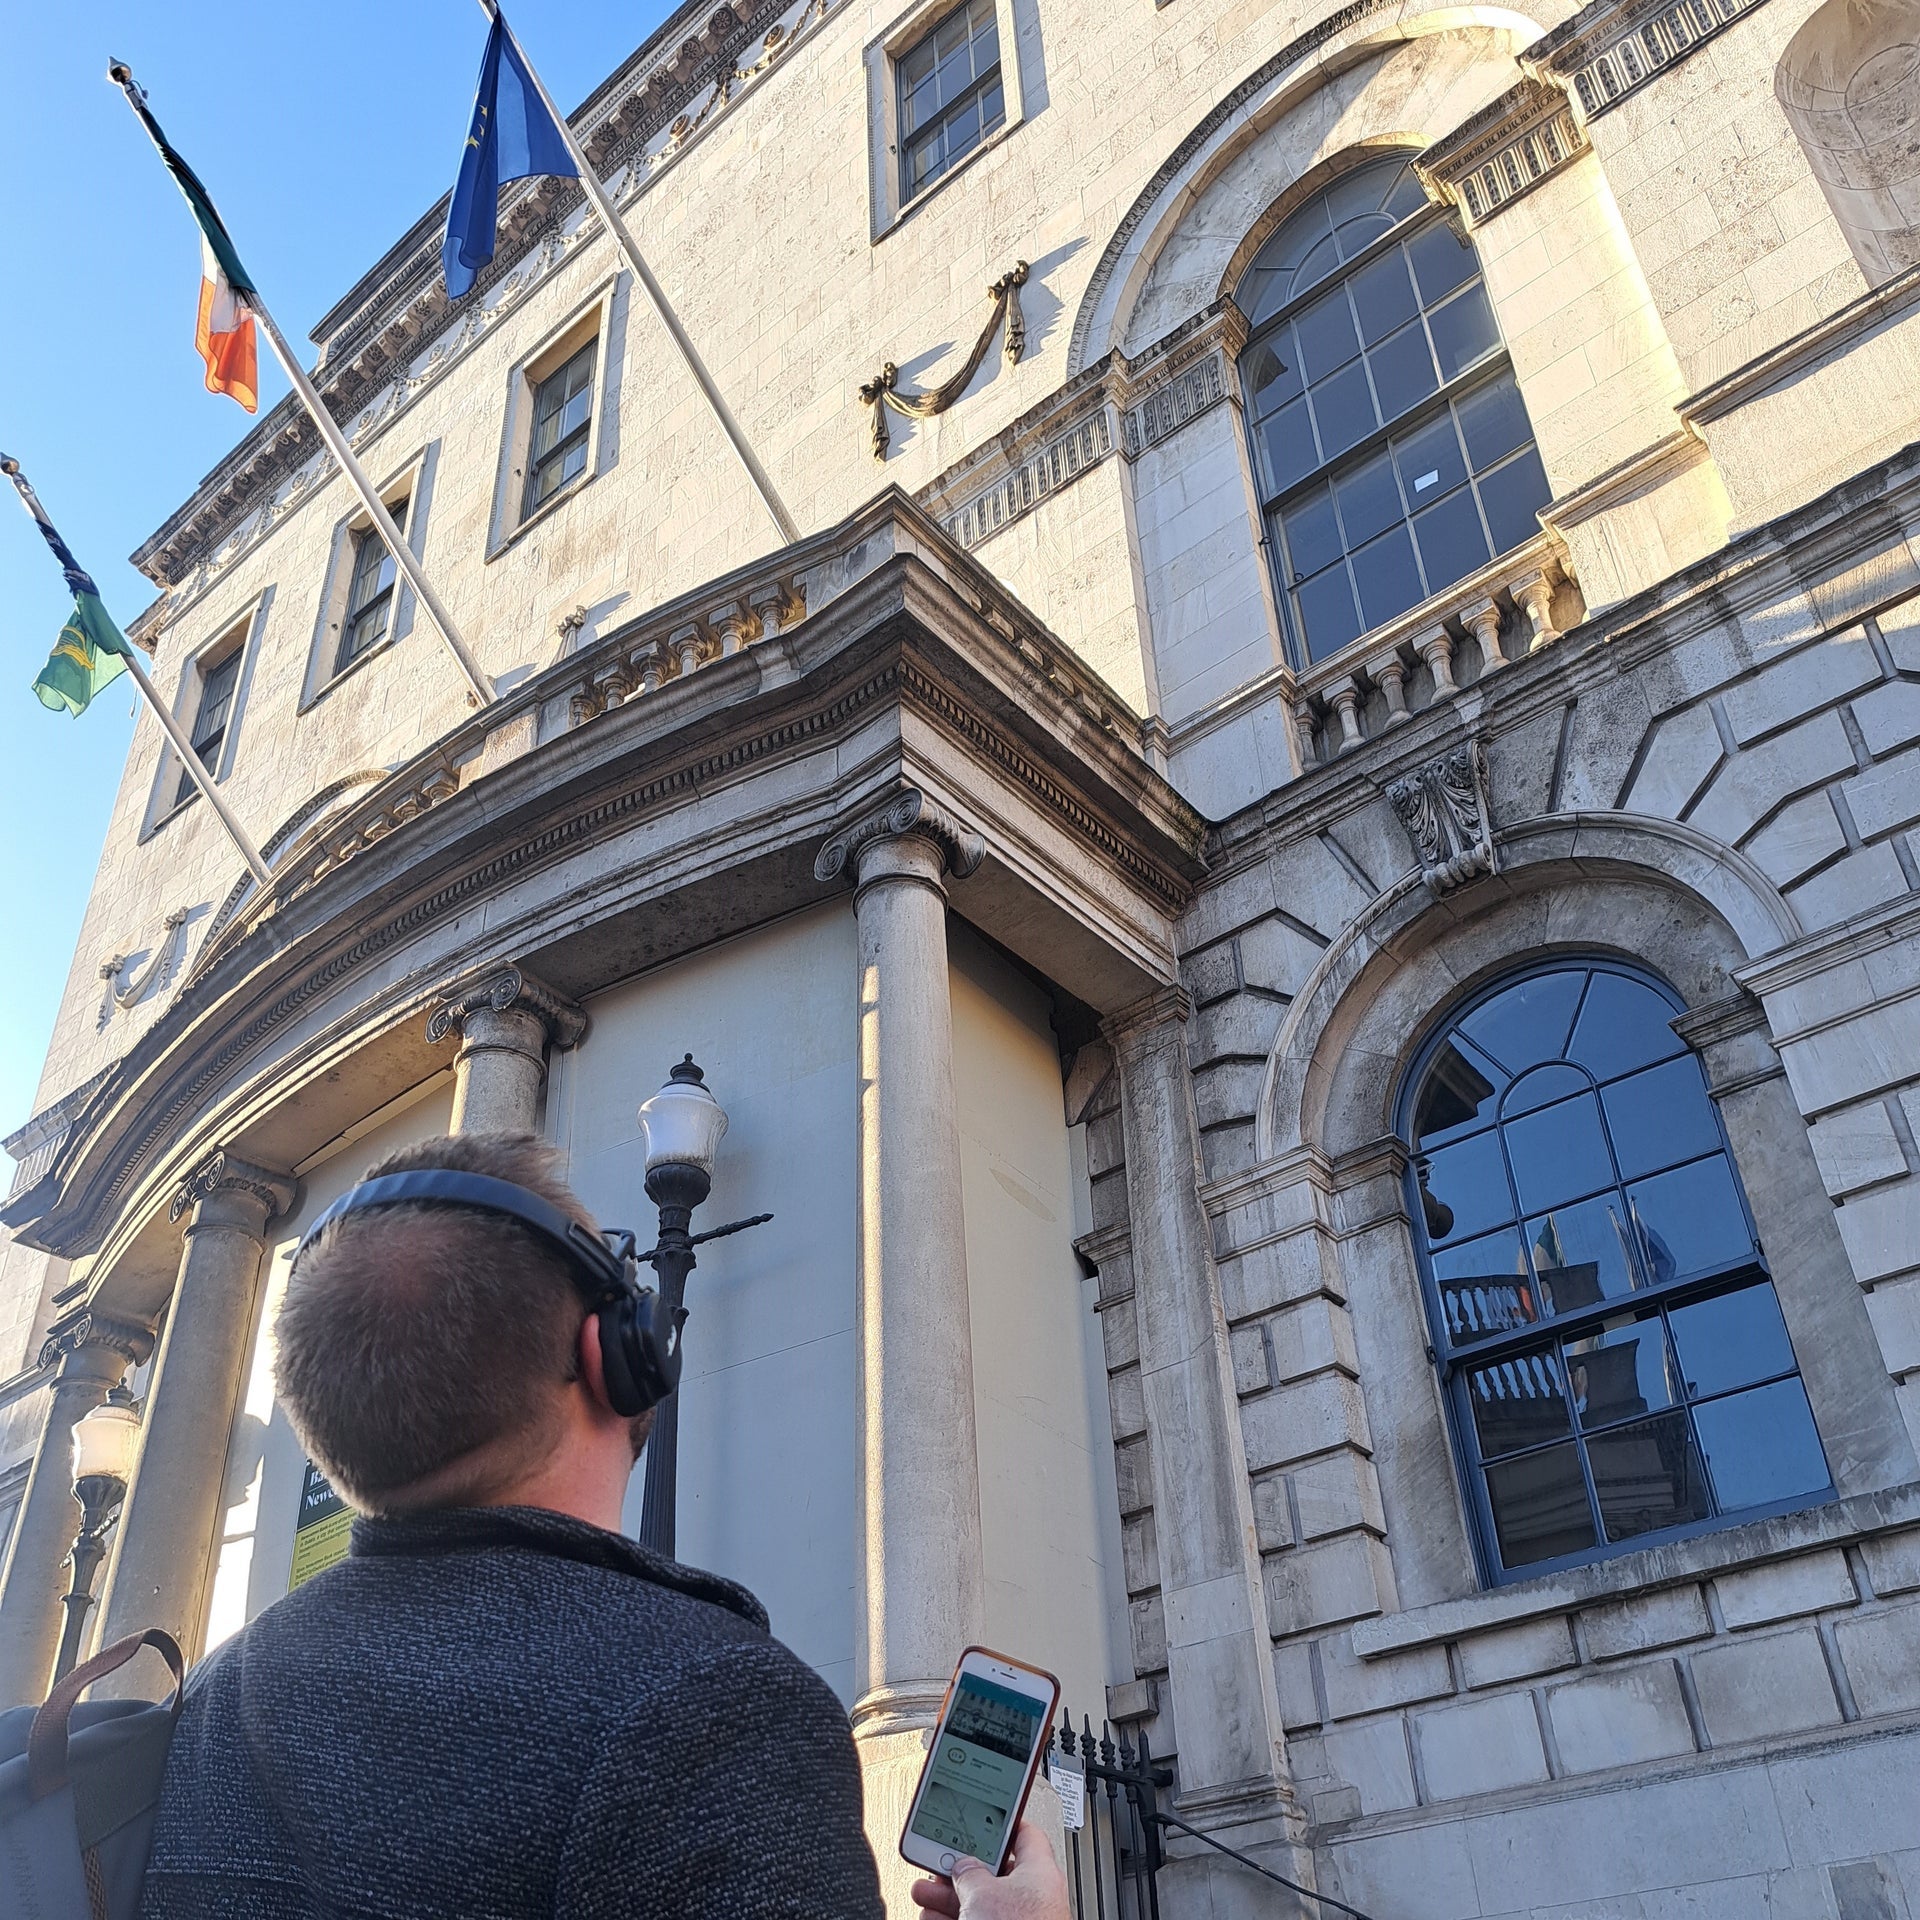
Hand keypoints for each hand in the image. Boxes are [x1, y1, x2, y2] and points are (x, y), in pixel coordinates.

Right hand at [909, 1820, 1069, 1919]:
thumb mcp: (982, 1892)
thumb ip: (969, 1870)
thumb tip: (962, 1865)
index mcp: (1040, 1874)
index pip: (1024, 1834)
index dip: (998, 1823)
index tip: (976, 1818)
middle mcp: (1032, 1900)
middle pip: (992, 1873)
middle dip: (959, 1868)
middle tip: (936, 1862)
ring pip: (979, 1904)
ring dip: (947, 1898)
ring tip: (923, 1893)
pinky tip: (931, 1919)